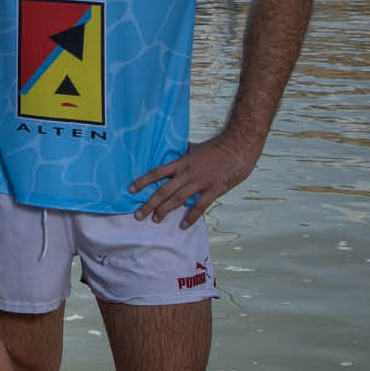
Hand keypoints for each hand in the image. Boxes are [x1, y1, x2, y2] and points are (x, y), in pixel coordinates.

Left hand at [127, 132, 258, 226]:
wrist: (239, 145)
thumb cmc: (217, 145)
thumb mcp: (195, 148)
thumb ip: (183, 153)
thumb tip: (175, 152)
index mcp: (181, 162)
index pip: (156, 173)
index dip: (142, 181)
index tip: (130, 190)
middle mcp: (187, 173)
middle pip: (163, 191)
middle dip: (149, 204)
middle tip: (138, 216)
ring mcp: (201, 182)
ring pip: (178, 199)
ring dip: (165, 211)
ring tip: (155, 220)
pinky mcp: (214, 189)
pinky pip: (200, 206)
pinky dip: (191, 217)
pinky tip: (183, 225)